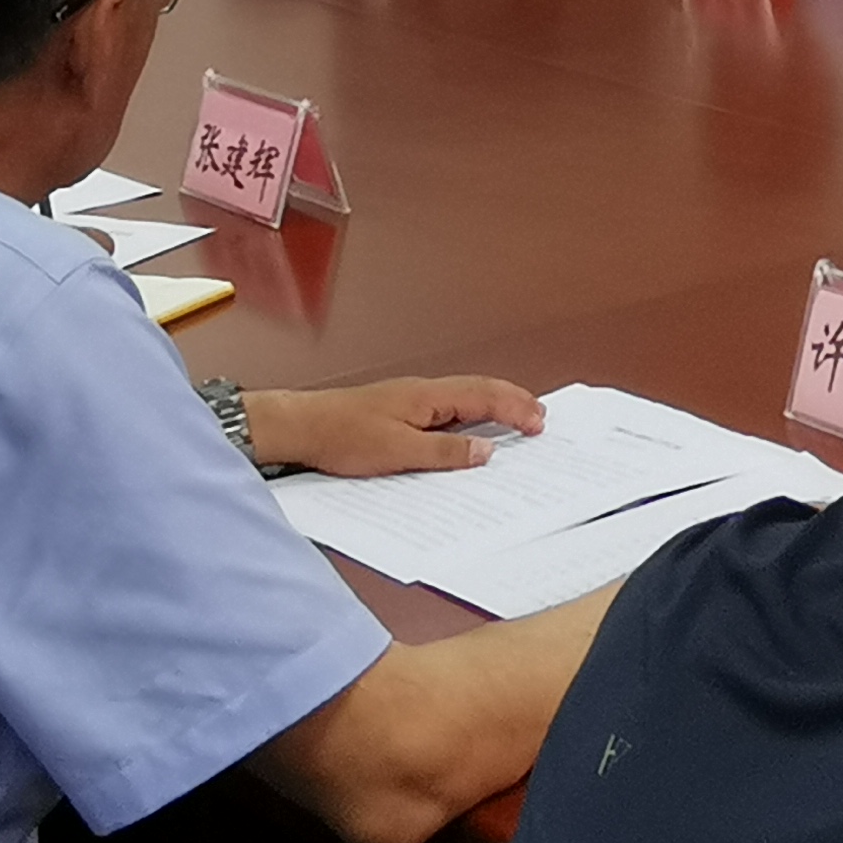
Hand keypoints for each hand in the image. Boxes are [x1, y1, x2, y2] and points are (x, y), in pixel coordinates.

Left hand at [248, 373, 547, 476]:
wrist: (303, 427)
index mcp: (428, 396)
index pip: (484, 397)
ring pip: (465, 395)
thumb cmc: (343, 436)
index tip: (539, 423)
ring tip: (516, 419)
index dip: (515, 409)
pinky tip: (471, 429)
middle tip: (539, 417)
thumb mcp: (399, 453)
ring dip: (494, 405)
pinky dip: (471, 413)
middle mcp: (424, 391)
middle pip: (480, 389)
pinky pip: (448, 407)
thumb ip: (444, 454)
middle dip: (513, 401)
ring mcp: (412, 398)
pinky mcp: (401, 410)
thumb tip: (484, 452)